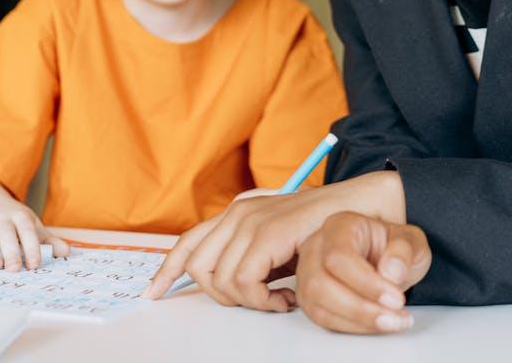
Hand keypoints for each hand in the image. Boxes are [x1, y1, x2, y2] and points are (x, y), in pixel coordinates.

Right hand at [0, 184, 69, 270]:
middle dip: (11, 250)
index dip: (32, 247)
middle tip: (14, 269)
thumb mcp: (29, 224)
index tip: (34, 265)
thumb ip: (47, 240)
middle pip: (6, 232)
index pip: (28, 231)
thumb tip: (66, 252)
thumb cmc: (11, 218)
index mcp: (20, 216)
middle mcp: (0, 216)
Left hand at [143, 171, 405, 309]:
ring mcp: (251, 221)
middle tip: (255, 301)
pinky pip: (245, 282)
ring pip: (220, 279)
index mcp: (235, 214)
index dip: (167, 270)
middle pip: (198, 267)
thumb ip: (249, 253)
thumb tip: (223, 282)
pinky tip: (285, 299)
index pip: (188, 242)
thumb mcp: (276, 243)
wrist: (356, 209)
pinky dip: (262, 300)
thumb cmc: (319, 230)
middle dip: (220, 296)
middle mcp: (237, 213)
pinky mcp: (268, 233)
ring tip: (275, 301)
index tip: (154, 293)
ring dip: (247, 302)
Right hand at [296, 212, 430, 333]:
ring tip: (390, 322)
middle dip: (359, 308)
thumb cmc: (394, 249)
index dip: (365, 283)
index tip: (395, 299)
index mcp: (340, 226)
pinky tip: (376, 325)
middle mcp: (317, 247)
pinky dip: (352, 327)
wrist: (387, 262)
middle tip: (393, 316)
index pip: (339, 256)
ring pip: (317, 305)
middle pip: (320, 283)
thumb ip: (404, 251)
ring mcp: (309, 273)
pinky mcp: (310, 298)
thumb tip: (391, 272)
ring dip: (357, 321)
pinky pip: (322, 319)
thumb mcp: (412, 241)